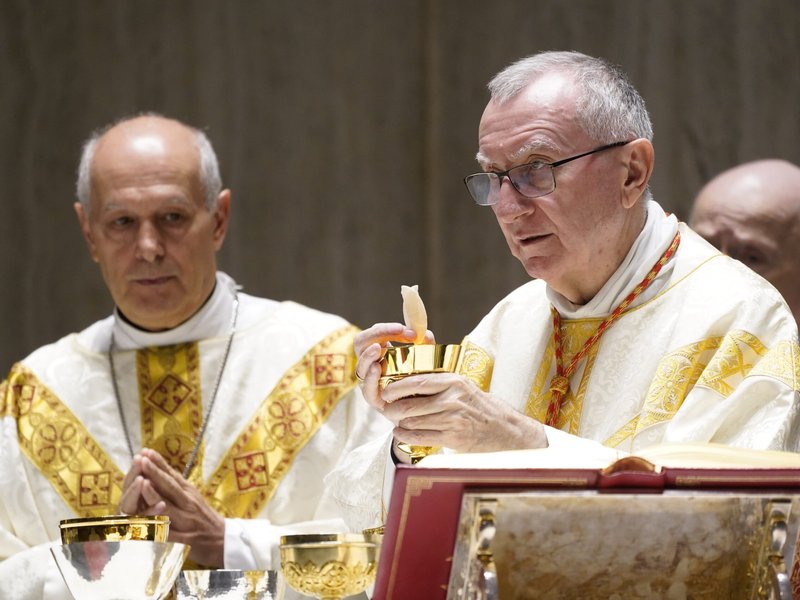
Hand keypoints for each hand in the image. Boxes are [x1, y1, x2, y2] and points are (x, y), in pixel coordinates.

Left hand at [120, 448, 225, 566]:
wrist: (223, 539)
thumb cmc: (204, 516)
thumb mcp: (194, 497)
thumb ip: (178, 486)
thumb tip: (160, 470)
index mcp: (189, 492)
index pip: (172, 475)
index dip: (159, 463)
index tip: (146, 451)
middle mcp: (188, 503)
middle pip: (170, 486)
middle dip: (155, 472)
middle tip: (142, 459)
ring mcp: (186, 521)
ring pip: (167, 506)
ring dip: (154, 495)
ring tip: (142, 483)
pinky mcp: (184, 539)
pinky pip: (167, 533)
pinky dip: (156, 527)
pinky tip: (145, 523)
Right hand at [353, 323, 433, 410]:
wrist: (423, 411)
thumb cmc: (420, 381)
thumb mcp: (424, 361)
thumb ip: (425, 348)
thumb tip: (426, 334)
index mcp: (379, 353)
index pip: (373, 334)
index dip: (385, 328)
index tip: (404, 328)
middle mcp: (370, 366)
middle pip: (360, 343)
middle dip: (375, 334)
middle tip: (395, 331)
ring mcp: (370, 382)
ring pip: (360, 365)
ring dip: (368, 355)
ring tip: (378, 348)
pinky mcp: (374, 400)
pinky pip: (367, 388)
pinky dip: (370, 377)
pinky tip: (377, 368)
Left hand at [380, 373, 547, 452]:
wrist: (506, 430)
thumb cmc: (481, 407)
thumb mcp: (463, 387)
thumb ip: (440, 383)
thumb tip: (409, 383)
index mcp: (454, 382)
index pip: (417, 382)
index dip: (396, 388)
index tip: (386, 391)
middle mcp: (452, 399)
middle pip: (410, 404)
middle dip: (393, 409)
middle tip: (387, 410)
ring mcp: (453, 419)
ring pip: (413, 422)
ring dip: (399, 424)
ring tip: (396, 422)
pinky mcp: (453, 438)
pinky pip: (420, 438)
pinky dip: (406, 436)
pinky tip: (402, 433)